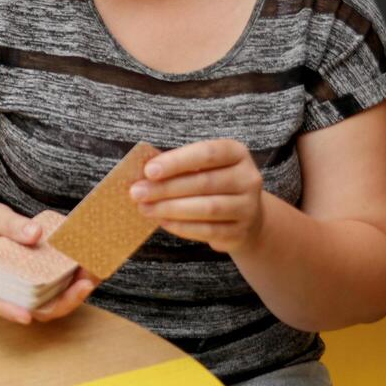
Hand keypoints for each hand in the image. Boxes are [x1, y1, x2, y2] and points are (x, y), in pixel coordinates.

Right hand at [0, 203, 98, 324]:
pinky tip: (93, 263)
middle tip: (85, 283)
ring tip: (96, 271)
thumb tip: (35, 234)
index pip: (0, 304)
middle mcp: (15, 293)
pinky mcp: (47, 279)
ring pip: (56, 300)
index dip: (12, 312)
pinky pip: (64, 285)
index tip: (26, 315)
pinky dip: (79, 277)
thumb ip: (11, 226)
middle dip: (65, 301)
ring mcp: (33, 289)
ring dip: (78, 291)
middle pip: (38, 308)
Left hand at [129, 139, 265, 253]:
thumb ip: (178, 167)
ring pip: (206, 208)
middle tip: (137, 193)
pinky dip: (182, 226)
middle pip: (204, 182)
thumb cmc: (214, 185)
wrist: (247, 218)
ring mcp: (248, 207)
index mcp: (237, 153)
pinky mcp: (240, 232)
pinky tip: (162, 222)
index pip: (207, 153)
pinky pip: (208, 230)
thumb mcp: (202, 168)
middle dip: (166, 188)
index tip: (149, 170)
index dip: (177, 161)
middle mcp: (248, 178)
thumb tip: (142, 176)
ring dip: (170, 208)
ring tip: (145, 208)